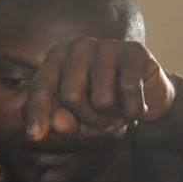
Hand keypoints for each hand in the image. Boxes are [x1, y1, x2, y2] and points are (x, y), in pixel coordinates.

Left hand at [23, 36, 174, 141]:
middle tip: (101, 124)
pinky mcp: (134, 51)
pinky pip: (128, 91)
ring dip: (112, 117)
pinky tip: (137, 106)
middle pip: (71, 97)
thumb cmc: (104, 107)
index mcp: (57, 58)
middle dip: (87, 121)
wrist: (149, 96)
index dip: (37, 112)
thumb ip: (64, 123)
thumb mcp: (80, 120)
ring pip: (101, 99)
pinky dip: (133, 109)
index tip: (33, 136)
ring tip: (118, 111)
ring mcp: (107, 45)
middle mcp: (79, 46)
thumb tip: (57, 124)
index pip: (42, 87)